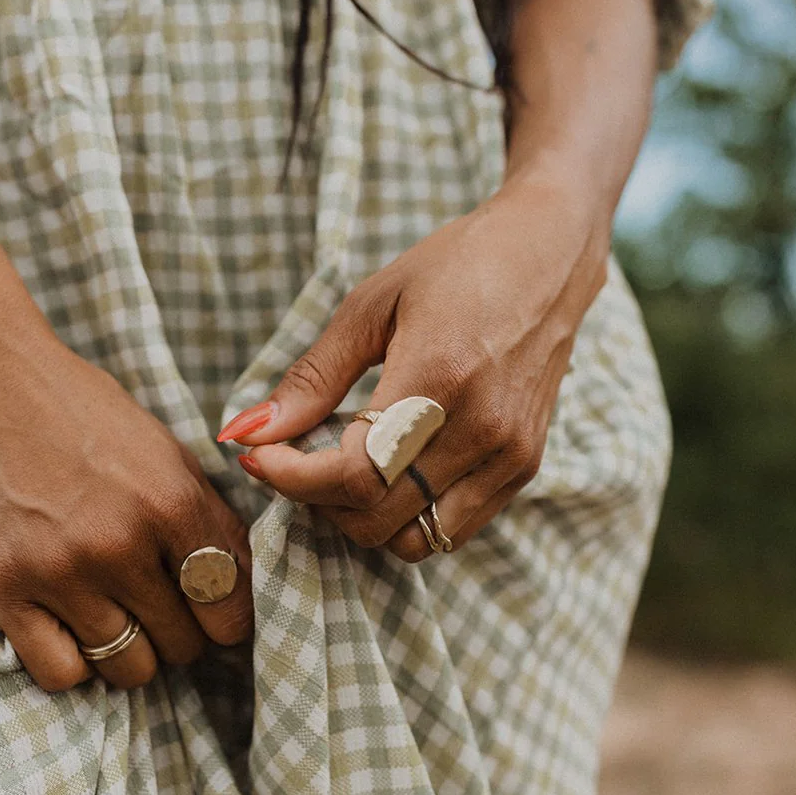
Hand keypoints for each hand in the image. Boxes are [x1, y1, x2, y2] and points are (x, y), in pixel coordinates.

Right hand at [0, 327, 253, 690]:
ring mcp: (59, 569)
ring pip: (129, 668)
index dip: (228, 619)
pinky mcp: (4, 587)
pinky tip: (73, 627)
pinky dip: (75, 662)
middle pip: (183, 644)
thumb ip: (208, 520)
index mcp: (170, 501)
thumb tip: (246, 588)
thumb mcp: (164, 451)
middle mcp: (119, 542)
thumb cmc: (81, 409)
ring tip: (116, 613)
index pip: (229, 606)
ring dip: (130, 650)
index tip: (213, 614)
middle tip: (158, 605)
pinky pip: (63, 674)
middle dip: (179, 632)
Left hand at [218, 168, 610, 561]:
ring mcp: (510, 455)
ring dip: (362, 517)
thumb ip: (311, 378)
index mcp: (440, 379)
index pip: (353, 475)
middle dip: (316, 498)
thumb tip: (247, 433)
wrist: (549, 254)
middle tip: (293, 458)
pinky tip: (389, 469)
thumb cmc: (456, 266)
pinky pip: (451, 528)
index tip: (258, 456)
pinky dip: (407, 515)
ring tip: (341, 467)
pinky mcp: (524, 467)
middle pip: (376, 518)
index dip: (291, 478)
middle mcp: (482, 428)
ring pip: (413, 540)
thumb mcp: (371, 305)